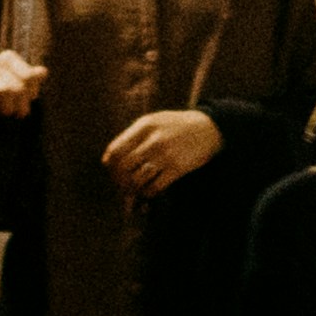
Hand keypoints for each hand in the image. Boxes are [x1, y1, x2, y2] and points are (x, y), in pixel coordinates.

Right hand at [0, 47, 47, 120]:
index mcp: (8, 58)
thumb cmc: (2, 97)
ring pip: (3, 91)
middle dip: (19, 105)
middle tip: (16, 114)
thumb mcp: (22, 89)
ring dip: (6, 108)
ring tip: (4, 113)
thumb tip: (42, 72)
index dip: (30, 94)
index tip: (26, 103)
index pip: (28, 77)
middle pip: (17, 86)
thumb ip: (32, 80)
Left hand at [102, 107, 222, 196]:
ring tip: (134, 190)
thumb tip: (107, 160)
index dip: (110, 166)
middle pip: (124, 167)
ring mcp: (166, 154)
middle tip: (122, 185)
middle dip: (120, 180)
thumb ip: (130, 137)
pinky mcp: (178, 168)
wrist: (207, 128)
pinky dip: (148, 192)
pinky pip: (155, 187)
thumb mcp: (152, 122)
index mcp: (144, 126)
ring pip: (137, 179)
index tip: (113, 172)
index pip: (115, 150)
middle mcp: (153, 139)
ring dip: (133, 188)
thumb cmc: (175, 126)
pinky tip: (149, 190)